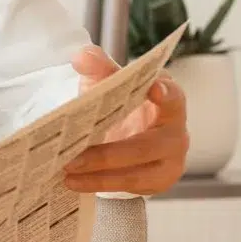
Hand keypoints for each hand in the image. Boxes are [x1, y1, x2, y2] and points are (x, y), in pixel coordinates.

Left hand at [63, 46, 189, 194]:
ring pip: (136, 172)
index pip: (173, 97)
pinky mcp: (158, 181)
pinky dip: (100, 185)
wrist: (128, 138)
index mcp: (168, 102)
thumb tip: (83, 55)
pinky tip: (74, 183)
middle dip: (107, 154)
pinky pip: (130, 186)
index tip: (153, 88)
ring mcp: (170, 160)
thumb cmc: (122, 106)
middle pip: (146, 146)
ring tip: (66, 173)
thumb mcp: (110, 85)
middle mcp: (175, 131)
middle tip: (71, 158)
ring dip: (99, 175)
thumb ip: (99, 69)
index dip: (165, 94)